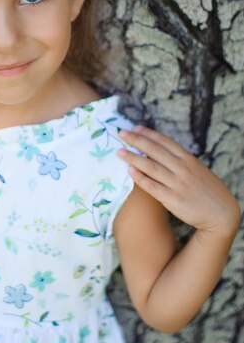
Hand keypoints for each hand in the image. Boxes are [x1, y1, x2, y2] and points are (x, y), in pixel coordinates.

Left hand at [117, 126, 240, 235]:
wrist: (222, 213)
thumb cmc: (207, 190)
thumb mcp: (197, 170)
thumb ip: (180, 161)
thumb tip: (159, 151)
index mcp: (189, 159)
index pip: (165, 142)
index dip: (149, 134)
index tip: (134, 128)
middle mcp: (182, 168)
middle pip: (154, 150)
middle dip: (136, 140)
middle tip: (121, 133)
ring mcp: (177, 183)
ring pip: (150, 166)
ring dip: (133, 157)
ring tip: (120, 152)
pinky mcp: (173, 199)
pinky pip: (152, 186)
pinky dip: (140, 178)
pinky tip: (129, 171)